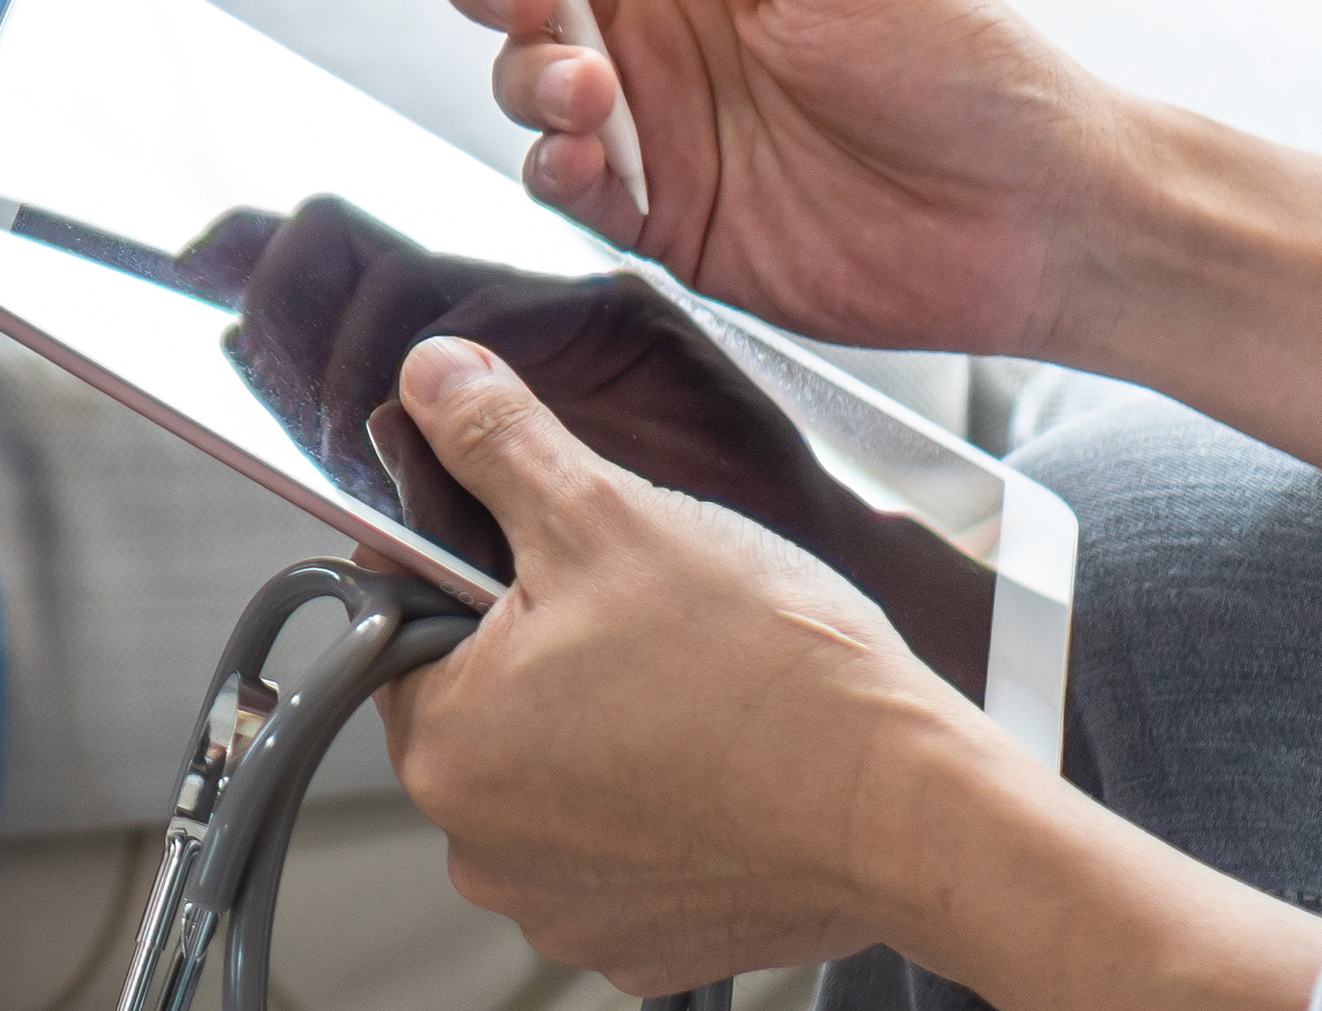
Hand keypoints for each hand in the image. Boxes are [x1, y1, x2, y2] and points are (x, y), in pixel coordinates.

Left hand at [371, 338, 1321, 1009]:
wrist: (915, 808)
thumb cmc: (766, 672)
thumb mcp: (608, 515)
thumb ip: (498, 442)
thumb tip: (431, 380)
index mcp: (445, 749)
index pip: (406, 621)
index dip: (469, 558)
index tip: (541, 538)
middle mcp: (483, 851)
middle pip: (480, 700)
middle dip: (544, 641)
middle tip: (641, 603)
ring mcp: (568, 908)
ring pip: (556, 770)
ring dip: (605, 719)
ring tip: (694, 677)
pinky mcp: (650, 941)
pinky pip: (627, 842)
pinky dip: (665, 798)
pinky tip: (723, 752)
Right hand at [428, 0, 1128, 360]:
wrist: (1035, 217)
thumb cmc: (961, 62)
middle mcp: (662, 17)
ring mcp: (655, 116)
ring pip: (517, 73)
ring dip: (526, 71)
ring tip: (590, 89)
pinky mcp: (658, 212)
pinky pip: (558, 182)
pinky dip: (553, 164)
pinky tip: (592, 158)